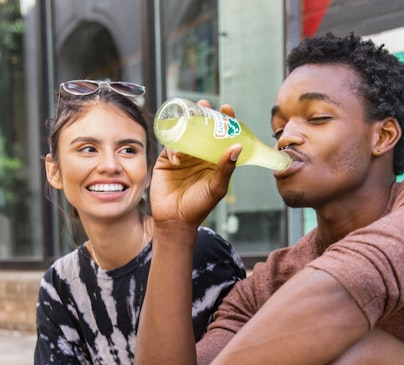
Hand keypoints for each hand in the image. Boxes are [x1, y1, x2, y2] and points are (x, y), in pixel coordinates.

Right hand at [150, 102, 240, 231]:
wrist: (175, 220)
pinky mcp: (166, 160)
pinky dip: (174, 146)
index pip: (221, 136)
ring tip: (192, 115)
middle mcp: (198, 155)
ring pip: (185, 133)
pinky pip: (169, 146)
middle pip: (202, 130)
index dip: (224, 121)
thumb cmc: (199, 207)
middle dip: (203, 115)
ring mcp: (182, 157)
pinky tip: (178, 156)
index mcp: (213, 160)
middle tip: (205, 105)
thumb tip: (237, 146)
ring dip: (187, 122)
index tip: (227, 109)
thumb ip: (226, 169)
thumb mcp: (216, 188)